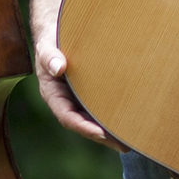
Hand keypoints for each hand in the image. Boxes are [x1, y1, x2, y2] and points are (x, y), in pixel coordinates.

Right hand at [34, 35, 126, 150]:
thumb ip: (49, 57)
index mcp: (54, 96)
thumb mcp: (47, 47)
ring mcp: (78, 99)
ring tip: (132, 140)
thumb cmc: (51, 40)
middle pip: (84, 124)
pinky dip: (113, 115)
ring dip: (110, 131)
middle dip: (103, 137)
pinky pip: (101, 107)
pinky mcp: (90, 93)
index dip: (83, 127)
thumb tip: (58, 67)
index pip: (68, 117)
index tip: (101, 134)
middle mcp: (66, 102)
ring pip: (93, 119)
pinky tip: (130, 120)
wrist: (56, 33)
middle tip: (124, 145)